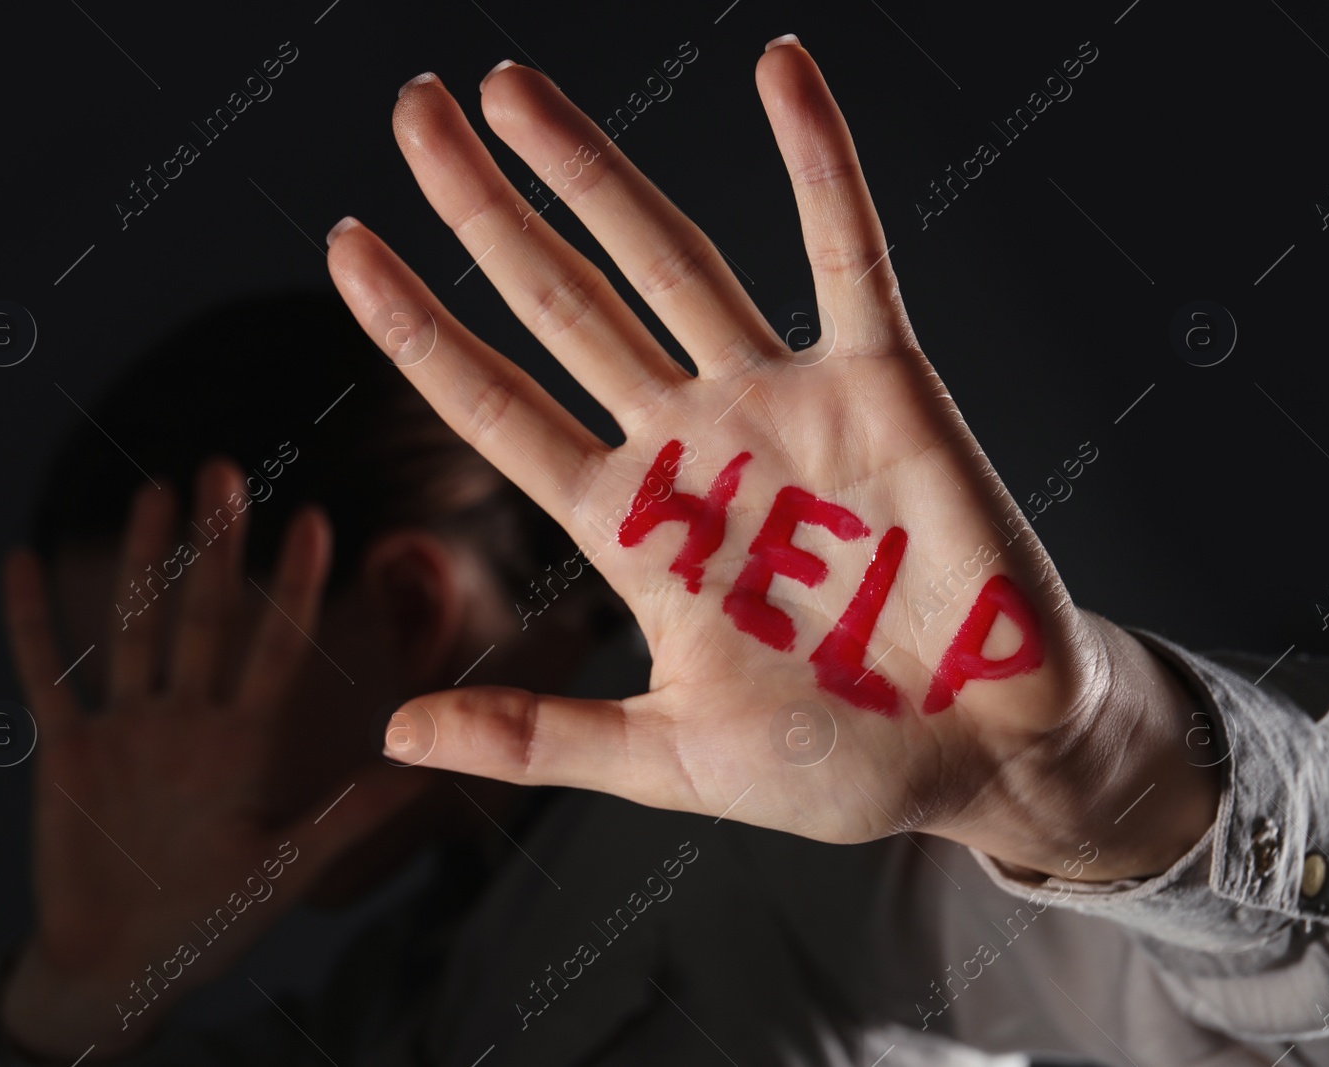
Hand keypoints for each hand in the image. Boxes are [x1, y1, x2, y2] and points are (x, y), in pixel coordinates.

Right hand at [0, 461, 426, 1059]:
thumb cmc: (209, 924)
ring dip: (139, 560)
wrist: (121, 966)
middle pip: (203, 616)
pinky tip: (19, 561)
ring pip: (134, 627)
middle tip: (226, 470)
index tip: (317, 521)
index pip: (275, 649)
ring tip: (154, 488)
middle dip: (215, 546)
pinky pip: (44, 677)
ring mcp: (125, 729)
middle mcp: (187, 721)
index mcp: (242, 745)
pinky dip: (30, 624)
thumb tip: (427, 770)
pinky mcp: (64, 751)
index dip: (294, 588)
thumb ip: (350, 817)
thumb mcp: (286, 869)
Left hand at [325, 42, 1215, 881]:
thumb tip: (393, 735)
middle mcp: (691, 442)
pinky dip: (819, 161)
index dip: (417, 326)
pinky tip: (778, 68)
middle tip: (411, 109)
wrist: (984, 757)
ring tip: (511, 89)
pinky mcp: (886, 385)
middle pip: (561, 302)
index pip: (496, 403)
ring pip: (669, 258)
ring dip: (594, 169)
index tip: (344, 245)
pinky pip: (846, 253)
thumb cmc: (837, 765)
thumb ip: (535, 738)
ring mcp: (782, 403)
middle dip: (482, 210)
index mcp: (631, 525)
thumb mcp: (668, 758)